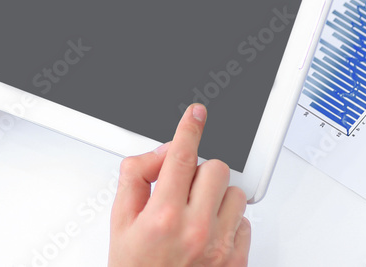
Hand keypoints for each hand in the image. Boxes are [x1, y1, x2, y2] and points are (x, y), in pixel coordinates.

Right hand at [109, 104, 249, 266]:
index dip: (189, 128)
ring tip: (197, 217)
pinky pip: (245, 222)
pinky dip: (230, 223)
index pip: (181, 157)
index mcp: (163, 217)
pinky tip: (209, 236)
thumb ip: (136, 179)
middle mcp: (196, 230)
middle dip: (199, 173)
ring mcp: (220, 246)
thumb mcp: (120, 224)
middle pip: (214, 168)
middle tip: (183, 192)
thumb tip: (160, 155)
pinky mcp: (237, 261)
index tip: (196, 114)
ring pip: (234, 192)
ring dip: (217, 197)